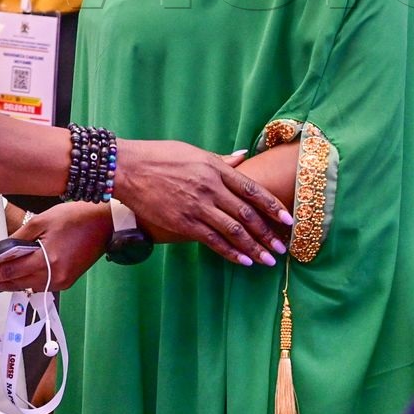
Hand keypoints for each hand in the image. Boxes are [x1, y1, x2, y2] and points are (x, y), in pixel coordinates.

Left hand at [0, 203, 111, 292]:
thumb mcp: (42, 220)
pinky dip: (27, 280)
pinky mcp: (67, 281)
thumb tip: (1, 251)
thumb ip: (19, 238)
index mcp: (47, 260)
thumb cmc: (74, 217)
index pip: (10, 272)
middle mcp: (54, 276)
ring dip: (10, 283)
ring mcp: (62, 282)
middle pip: (17, 283)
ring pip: (28, 286)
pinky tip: (17, 275)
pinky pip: (41, 285)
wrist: (104, 224)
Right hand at [115, 139, 291, 266]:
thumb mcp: (193, 152)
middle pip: (246, 214)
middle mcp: (210, 188)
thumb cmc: (158, 156)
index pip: (251, 189)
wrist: (126, 168)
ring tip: (268, 259)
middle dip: (267, 232)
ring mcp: (197, 207)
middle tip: (282, 247)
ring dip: (254, 247)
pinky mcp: (183, 223)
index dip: (272, 206)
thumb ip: (220, 160)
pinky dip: (231, 252)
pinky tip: (244, 261)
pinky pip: (213, 241)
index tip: (287, 219)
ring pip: (234, 231)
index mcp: (214, 168)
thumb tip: (243, 156)